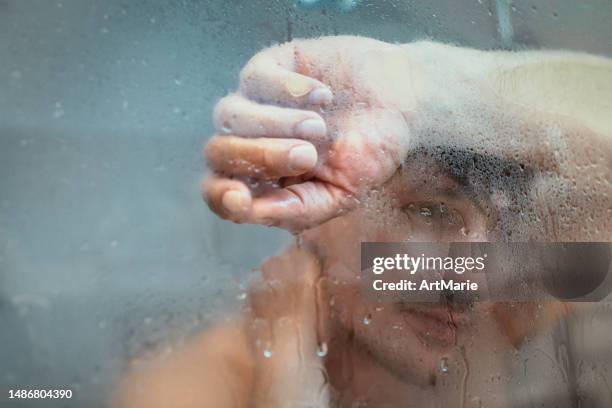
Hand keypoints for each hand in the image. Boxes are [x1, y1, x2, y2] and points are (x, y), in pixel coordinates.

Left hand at [203, 36, 417, 230]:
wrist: (400, 102)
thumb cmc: (370, 150)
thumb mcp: (341, 193)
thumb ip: (297, 210)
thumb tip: (247, 213)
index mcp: (262, 178)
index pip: (218, 190)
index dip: (221, 196)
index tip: (239, 197)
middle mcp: (250, 141)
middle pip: (218, 153)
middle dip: (262, 157)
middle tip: (307, 155)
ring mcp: (254, 103)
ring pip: (229, 116)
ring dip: (277, 124)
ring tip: (320, 127)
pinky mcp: (267, 68)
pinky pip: (255, 78)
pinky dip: (290, 90)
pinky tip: (324, 95)